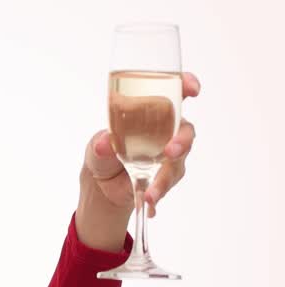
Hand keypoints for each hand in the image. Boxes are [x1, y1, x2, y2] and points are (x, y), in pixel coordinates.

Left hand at [83, 71, 200, 217]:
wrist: (102, 185)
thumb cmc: (103, 153)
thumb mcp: (95, 148)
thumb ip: (100, 145)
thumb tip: (104, 144)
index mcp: (149, 112)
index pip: (173, 92)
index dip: (185, 85)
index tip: (191, 88)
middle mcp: (165, 130)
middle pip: (185, 130)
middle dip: (182, 141)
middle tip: (170, 151)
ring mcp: (169, 153)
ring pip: (178, 161)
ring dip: (165, 177)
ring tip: (150, 192)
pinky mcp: (167, 174)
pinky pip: (168, 182)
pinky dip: (157, 192)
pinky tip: (148, 201)